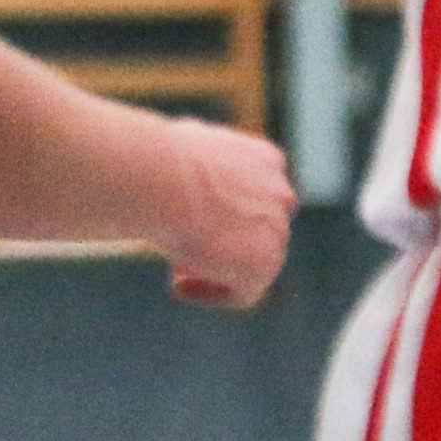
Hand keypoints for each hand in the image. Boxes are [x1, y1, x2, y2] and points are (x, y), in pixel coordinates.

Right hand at [151, 118, 294, 309]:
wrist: (165, 180)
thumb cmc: (160, 159)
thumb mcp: (185, 147)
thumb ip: (200, 165)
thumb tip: (183, 176)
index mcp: (267, 161)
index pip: (257, 194)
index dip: (224, 212)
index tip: (194, 220)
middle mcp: (280, 195)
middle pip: (258, 229)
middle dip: (224, 241)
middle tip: (185, 250)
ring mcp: (277, 232)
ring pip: (252, 262)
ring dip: (219, 269)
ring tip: (177, 273)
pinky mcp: (263, 267)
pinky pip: (243, 293)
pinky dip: (212, 293)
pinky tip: (178, 287)